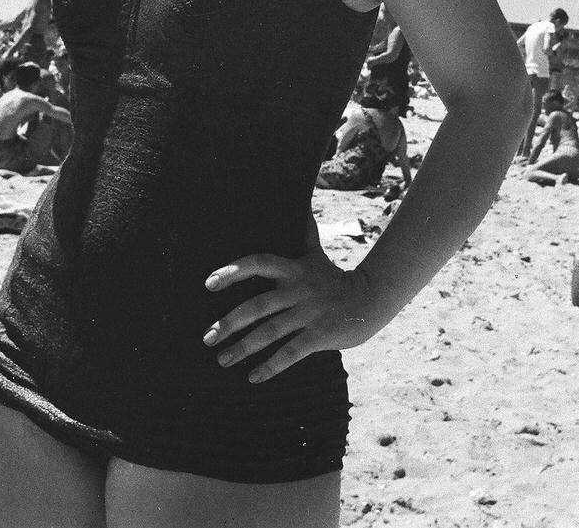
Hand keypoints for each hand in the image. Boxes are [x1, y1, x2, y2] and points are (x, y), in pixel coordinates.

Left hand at [202, 216, 379, 383]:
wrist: (370, 299)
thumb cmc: (334, 279)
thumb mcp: (316, 254)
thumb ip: (305, 232)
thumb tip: (302, 201)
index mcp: (293, 269)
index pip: (259, 263)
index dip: (234, 271)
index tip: (209, 283)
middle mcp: (299, 290)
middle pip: (259, 305)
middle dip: (230, 322)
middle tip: (207, 337)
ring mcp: (309, 313)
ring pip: (271, 332)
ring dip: (244, 348)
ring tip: (223, 360)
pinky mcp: (320, 335)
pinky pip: (291, 352)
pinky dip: (271, 366)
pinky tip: (253, 377)